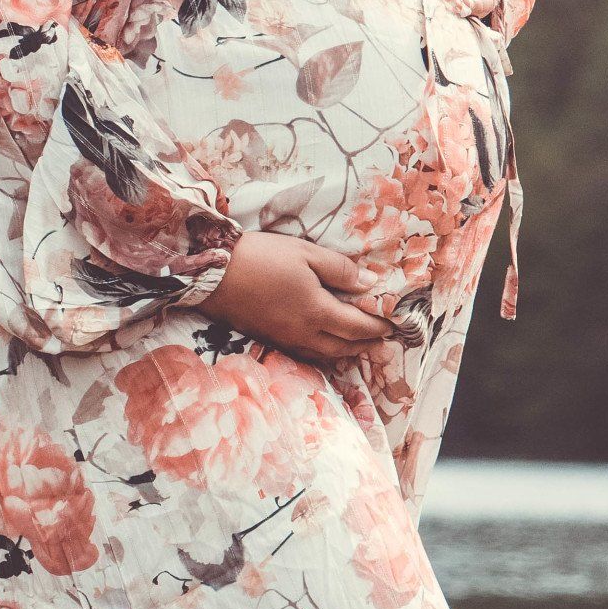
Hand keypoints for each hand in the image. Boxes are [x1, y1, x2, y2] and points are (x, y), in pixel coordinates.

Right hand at [205, 233, 394, 362]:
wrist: (212, 274)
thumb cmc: (262, 258)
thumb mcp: (305, 254)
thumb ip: (340, 270)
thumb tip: (370, 284)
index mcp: (317, 311)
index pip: (358, 326)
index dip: (379, 326)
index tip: (395, 323)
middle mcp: (304, 332)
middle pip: (344, 346)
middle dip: (367, 344)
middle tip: (383, 339)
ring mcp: (285, 339)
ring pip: (325, 354)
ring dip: (347, 352)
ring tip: (360, 346)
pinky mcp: (269, 339)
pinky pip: (305, 353)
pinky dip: (323, 353)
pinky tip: (324, 346)